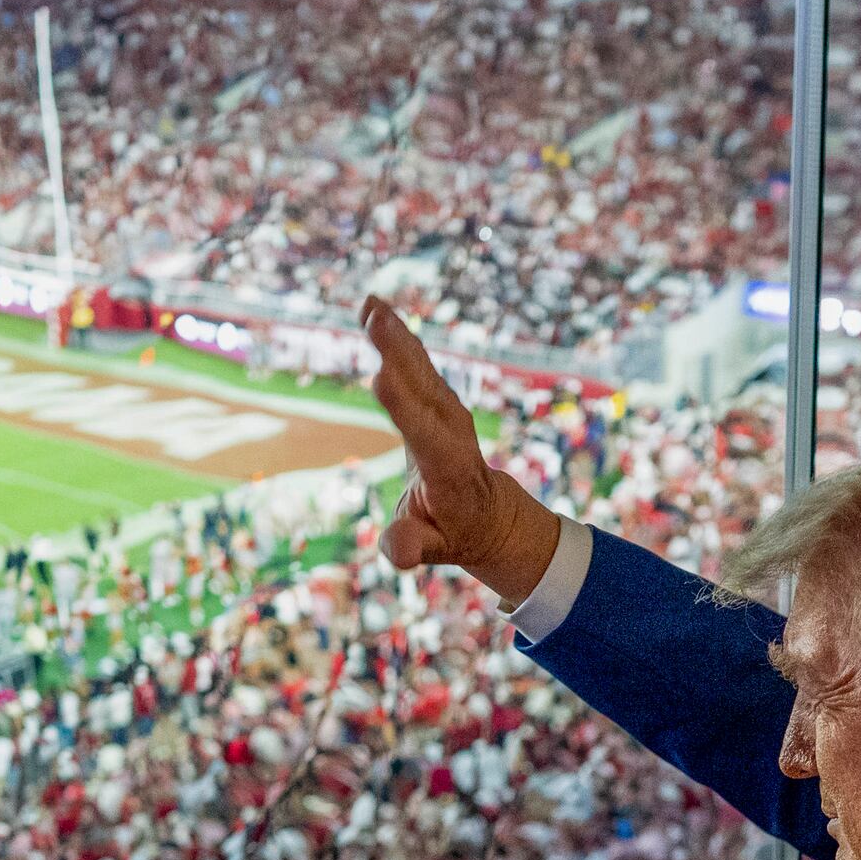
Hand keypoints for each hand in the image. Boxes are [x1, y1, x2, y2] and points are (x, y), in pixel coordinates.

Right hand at [359, 299, 564, 605]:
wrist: (489, 514)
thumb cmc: (453, 532)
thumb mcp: (434, 549)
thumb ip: (412, 547)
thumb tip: (400, 553)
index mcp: (449, 469)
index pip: (426, 435)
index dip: (404, 407)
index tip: (381, 377)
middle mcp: (453, 432)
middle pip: (425, 389)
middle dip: (401, 354)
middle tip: (377, 321)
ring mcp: (449, 410)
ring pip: (422, 368)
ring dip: (397, 335)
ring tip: (371, 306)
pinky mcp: (438, 397)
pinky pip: (416, 362)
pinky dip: (397, 334)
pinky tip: (373, 307)